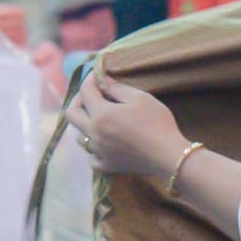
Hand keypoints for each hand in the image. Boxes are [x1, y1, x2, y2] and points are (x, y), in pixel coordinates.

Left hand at [73, 67, 188, 180]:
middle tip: (92, 94)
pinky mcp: (107, 166)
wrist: (169, 155)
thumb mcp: (140, 98)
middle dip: (79, 100)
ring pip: (80, 137)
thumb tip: (102, 80)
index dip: (89, 79)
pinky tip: (104, 143)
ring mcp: (99, 152)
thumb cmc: (157, 123)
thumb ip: (117, 88)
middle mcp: (94, 134)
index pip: (85, 91)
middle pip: (71, 114)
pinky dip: (94, 149)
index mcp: (101, 114)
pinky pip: (91, 157)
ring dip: (85, 125)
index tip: (97, 74)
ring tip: (99, 119)